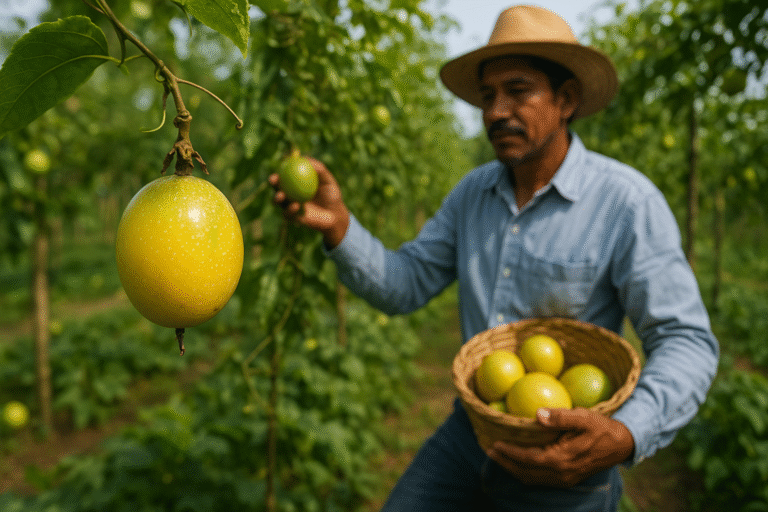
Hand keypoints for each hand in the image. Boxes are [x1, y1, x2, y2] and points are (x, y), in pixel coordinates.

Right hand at [269, 157, 349, 248]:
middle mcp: (290, 193)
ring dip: (276, 197)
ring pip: (278, 201)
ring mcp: (289, 206)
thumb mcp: (328, 180)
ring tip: (281, 195)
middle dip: (272, 183)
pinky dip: (289, 209)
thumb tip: (307, 158)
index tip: (280, 165)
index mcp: (295, 183)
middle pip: (276, 187)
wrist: (335, 214)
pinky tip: (295, 206)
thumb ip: (319, 169)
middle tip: (274, 180)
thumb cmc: (332, 194)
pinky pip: (287, 214)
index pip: (284, 175)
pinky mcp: (292, 218)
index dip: (279, 169)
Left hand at [487, 408, 634, 487]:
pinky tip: (517, 461)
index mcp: (562, 459)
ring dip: (512, 468)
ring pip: (531, 478)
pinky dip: (524, 471)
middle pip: (525, 473)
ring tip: (497, 456)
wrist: (621, 446)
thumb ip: (561, 416)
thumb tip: (538, 414)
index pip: (528, 459)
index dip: (509, 453)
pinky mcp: (566, 479)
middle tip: (488, 450)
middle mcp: (560, 474)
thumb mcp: (584, 417)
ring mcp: (564, 479)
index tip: (493, 444)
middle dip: (505, 463)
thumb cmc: (601, 427)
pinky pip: (539, 479)